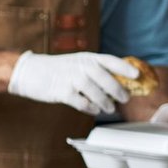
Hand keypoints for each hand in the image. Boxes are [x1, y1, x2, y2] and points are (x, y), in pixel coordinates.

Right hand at [7, 51, 137, 115]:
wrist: (30, 71)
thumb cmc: (57, 69)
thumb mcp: (76, 62)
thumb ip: (94, 70)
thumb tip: (116, 84)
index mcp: (86, 58)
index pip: (110, 61)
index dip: (125, 68)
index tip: (137, 75)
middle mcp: (81, 66)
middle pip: (106, 79)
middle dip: (118, 90)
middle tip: (124, 98)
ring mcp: (71, 79)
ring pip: (96, 93)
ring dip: (105, 102)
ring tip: (109, 108)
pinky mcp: (62, 92)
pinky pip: (82, 103)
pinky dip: (90, 108)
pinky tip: (93, 109)